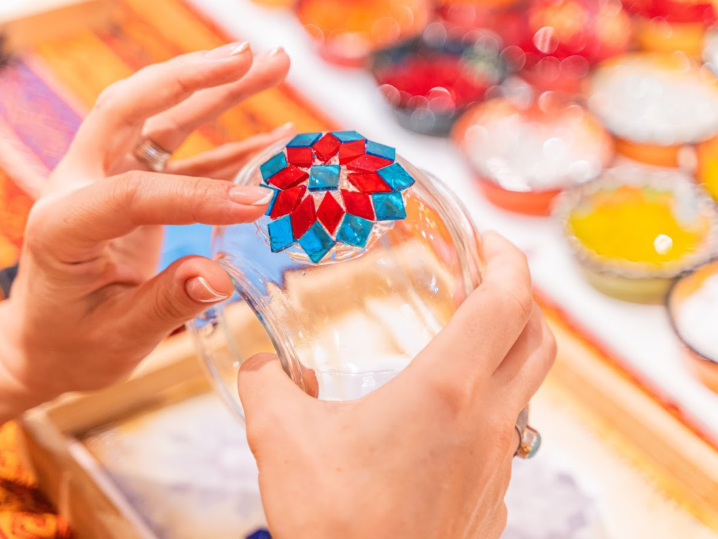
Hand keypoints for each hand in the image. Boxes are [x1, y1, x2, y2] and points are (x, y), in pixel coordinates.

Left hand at [0, 42, 293, 419]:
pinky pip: (182, 156)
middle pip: (130, 108)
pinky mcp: (132, 187)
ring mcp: (105, 180)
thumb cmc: (73, 343)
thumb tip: (220, 278)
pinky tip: (271, 135)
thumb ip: (167, 304)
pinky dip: (227, 143)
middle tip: (247, 56)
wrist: (47, 341)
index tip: (257, 206)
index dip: (199, 196)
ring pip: (159, 117)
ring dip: (215, 90)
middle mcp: (79, 185)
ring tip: (269, 66)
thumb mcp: (118, 337)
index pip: (133, 191)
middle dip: (190, 78)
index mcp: (62, 225)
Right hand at [238, 232, 555, 538]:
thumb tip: (259, 363)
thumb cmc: (336, 527)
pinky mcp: (492, 497)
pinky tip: (446, 415)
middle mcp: (486, 422)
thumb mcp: (281, 441)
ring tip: (466, 338)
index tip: (488, 239)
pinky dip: (491, 403)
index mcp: (446, 390)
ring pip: (528, 386)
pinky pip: (507, 434)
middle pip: (538, 337)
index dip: (507, 258)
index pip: (507, 301)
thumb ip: (265, 385)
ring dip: (509, 349)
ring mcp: (496, 463)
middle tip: (486, 275)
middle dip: (520, 293)